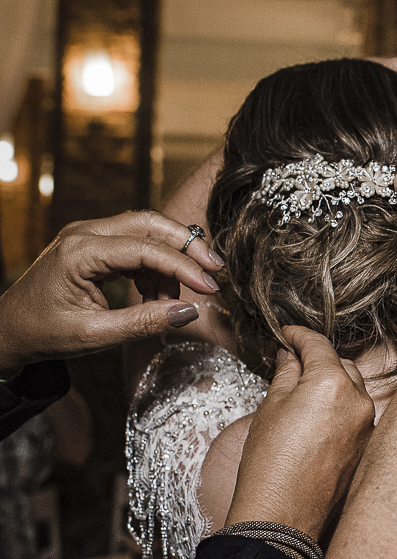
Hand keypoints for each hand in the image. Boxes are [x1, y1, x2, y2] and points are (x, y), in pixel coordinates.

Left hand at [0, 211, 224, 376]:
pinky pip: (136, 244)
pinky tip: (156, 295)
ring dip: (170, 260)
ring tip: (176, 298)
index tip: (210, 287)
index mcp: (79, 252)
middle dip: (187, 246)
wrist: (9, 330)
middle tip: (214, 271)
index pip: (146, 248)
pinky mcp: (95, 244)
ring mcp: (89, 235)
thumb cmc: (43, 333)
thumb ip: (143, 322)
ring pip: (147, 230)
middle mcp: (84, 233)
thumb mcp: (94, 335)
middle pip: (150, 223)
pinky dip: (155, 267)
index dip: (183, 267)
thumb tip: (189, 312)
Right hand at [225, 327, 374, 539]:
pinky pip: (356, 415)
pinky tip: (315, 417)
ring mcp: (368, 425)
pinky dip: (339, 408)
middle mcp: (359, 401)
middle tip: (290, 363)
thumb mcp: (270, 409)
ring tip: (300, 392)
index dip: (299, 335)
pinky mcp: (367, 446)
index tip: (287, 333)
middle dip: (317, 361)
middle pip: (341, 365)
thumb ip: (285, 375)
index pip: (319, 345)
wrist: (282, 517)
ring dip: (331, 384)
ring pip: (352, 390)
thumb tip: (290, 357)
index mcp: (333, 384)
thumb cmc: (270, 465)